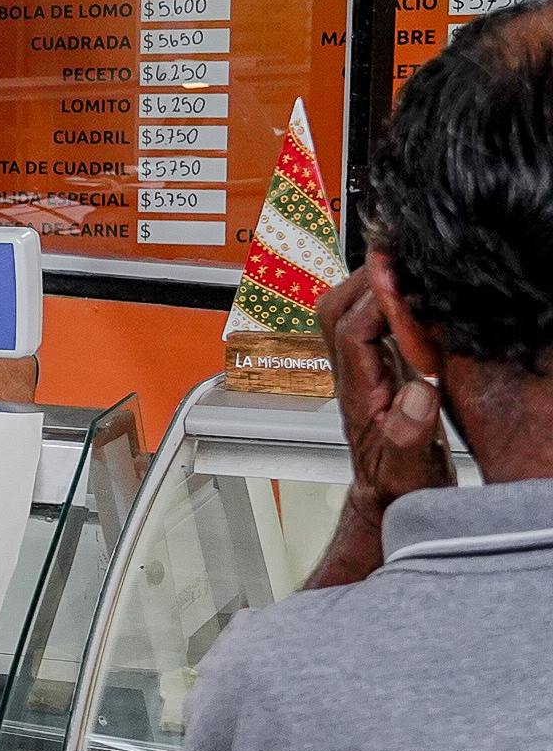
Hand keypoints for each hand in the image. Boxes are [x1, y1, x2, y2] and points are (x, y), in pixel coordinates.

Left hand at [316, 270, 453, 511]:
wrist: (386, 495)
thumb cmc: (393, 486)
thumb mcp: (406, 470)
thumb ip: (409, 436)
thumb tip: (417, 396)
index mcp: (357, 394)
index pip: (352, 333)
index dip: (375, 303)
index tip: (400, 278)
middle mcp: (352, 375)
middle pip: (334, 311)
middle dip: (363, 278)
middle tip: (397, 255)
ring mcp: (363, 367)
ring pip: (347, 311)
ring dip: (371, 284)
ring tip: (405, 263)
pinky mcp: (379, 366)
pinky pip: (372, 321)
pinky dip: (390, 300)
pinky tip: (416, 292)